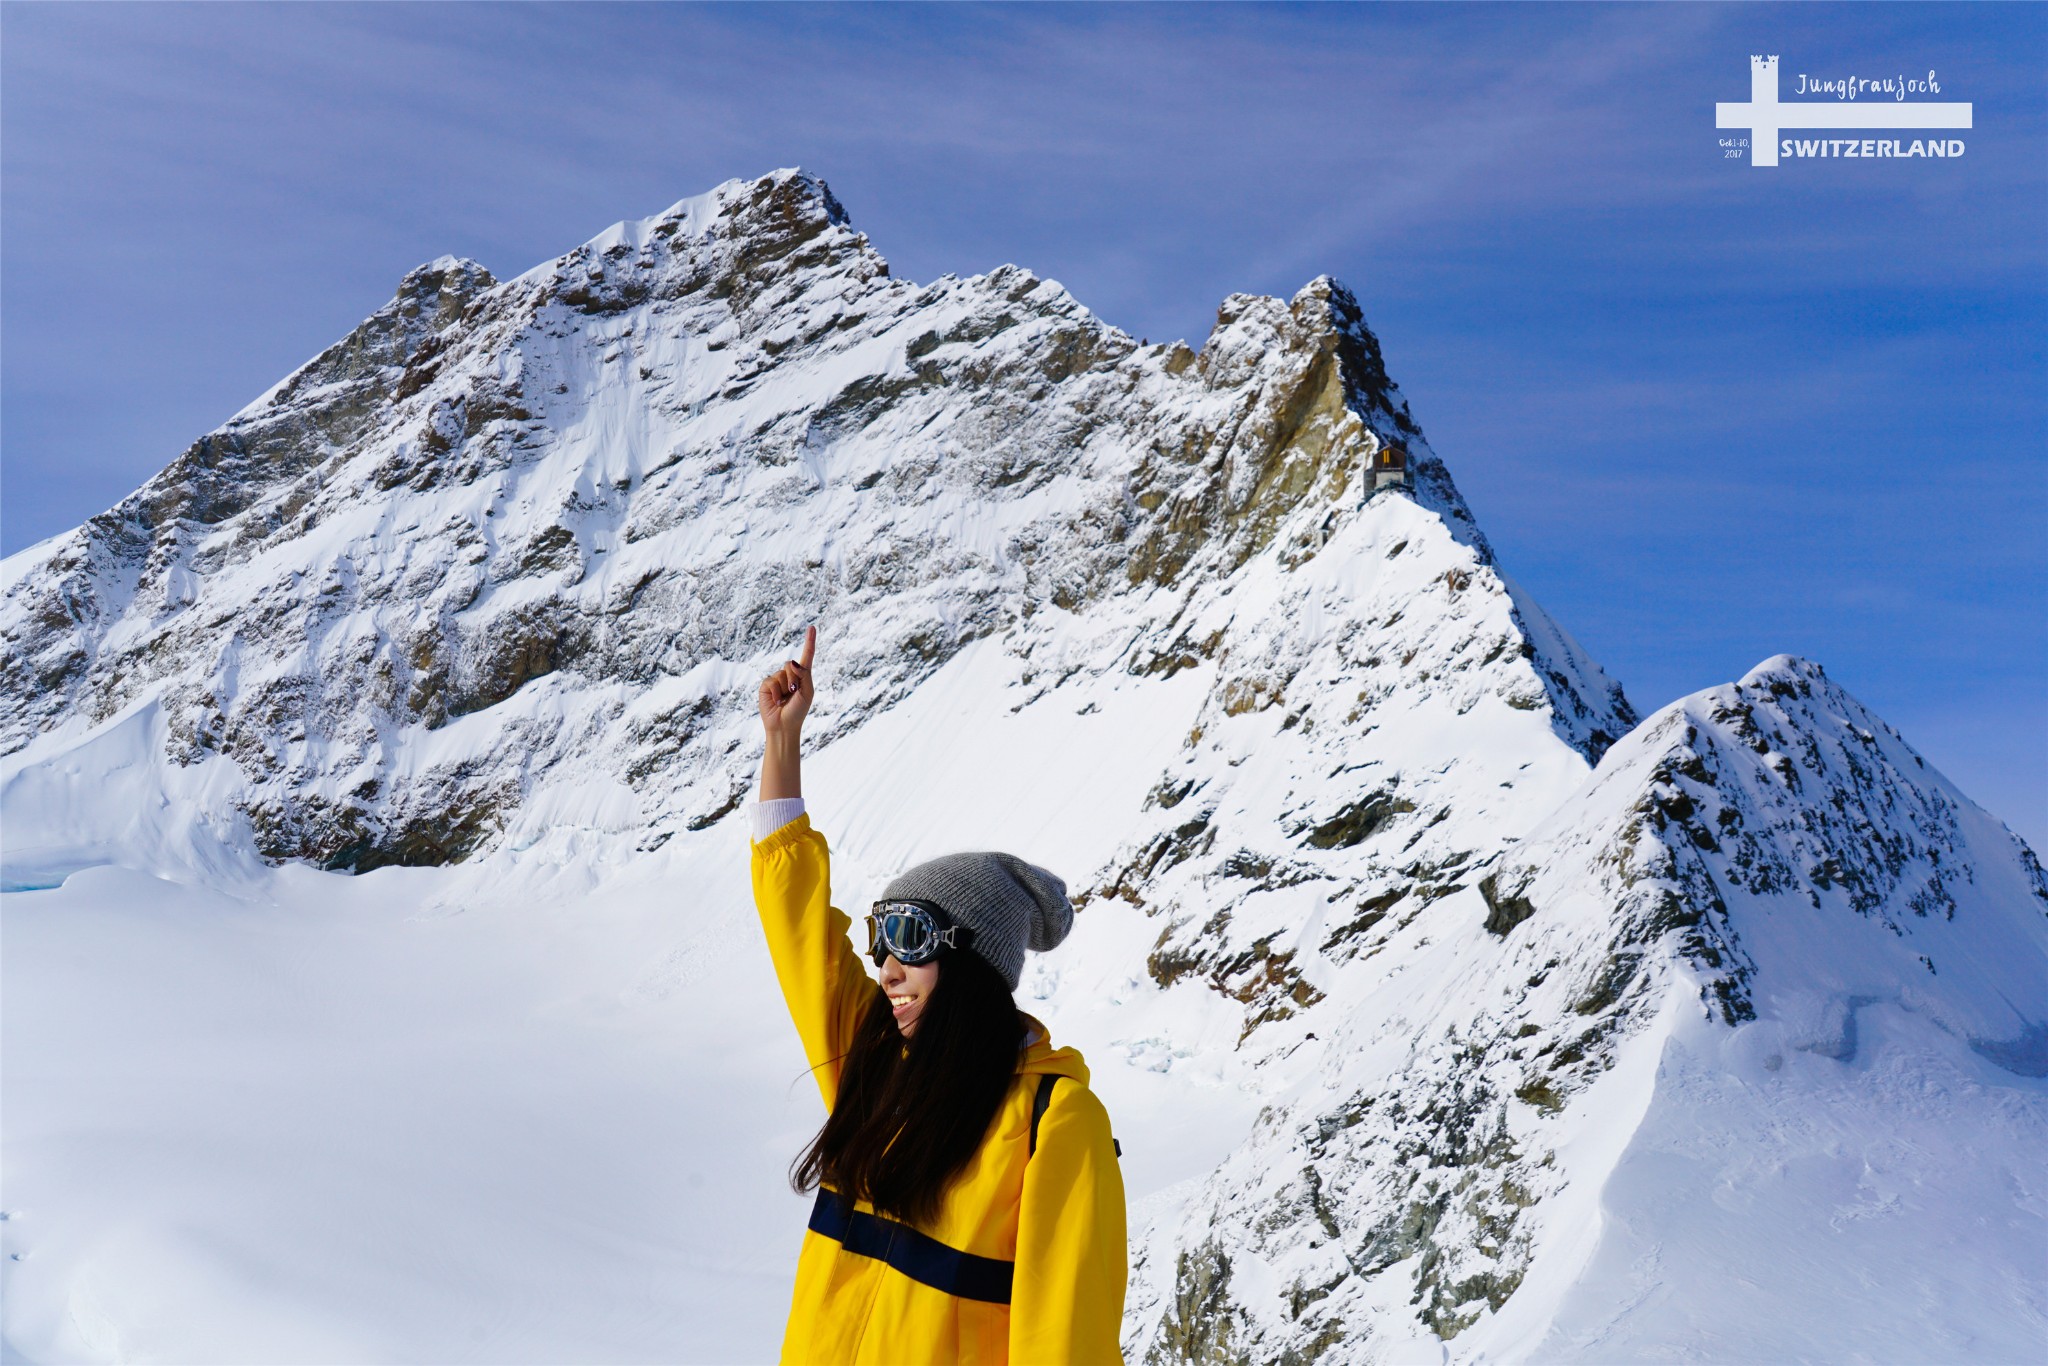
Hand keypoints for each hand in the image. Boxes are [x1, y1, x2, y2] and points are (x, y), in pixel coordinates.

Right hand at [758, 626, 816, 742]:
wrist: (784, 726)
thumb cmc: (798, 711)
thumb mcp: (807, 692)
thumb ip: (803, 675)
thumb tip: (791, 662)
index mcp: (803, 676)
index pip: (807, 656)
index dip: (809, 641)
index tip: (812, 627)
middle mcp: (790, 675)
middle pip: (791, 664)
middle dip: (794, 678)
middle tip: (793, 693)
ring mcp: (777, 680)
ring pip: (781, 673)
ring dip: (785, 687)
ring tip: (785, 699)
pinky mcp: (767, 686)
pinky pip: (771, 680)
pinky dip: (775, 691)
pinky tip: (776, 701)